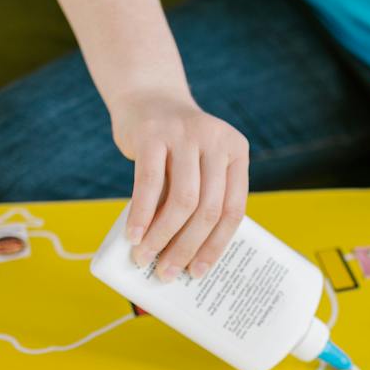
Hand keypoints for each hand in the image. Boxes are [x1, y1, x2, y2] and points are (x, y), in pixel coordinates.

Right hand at [110, 88, 248, 280]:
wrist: (146, 96)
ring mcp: (185, 135)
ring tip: (145, 258)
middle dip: (187, 248)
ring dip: (162, 237)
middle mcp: (216, 141)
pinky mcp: (152, 134)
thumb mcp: (199, 165)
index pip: (233, 209)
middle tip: (168, 273)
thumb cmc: (173, 145)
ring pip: (182, 200)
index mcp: (236, 152)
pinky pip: (148, 184)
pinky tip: (133, 236)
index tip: (199, 272)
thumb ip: (200, 199)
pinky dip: (141, 216)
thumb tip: (186, 258)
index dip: (216, 246)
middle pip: (208, 209)